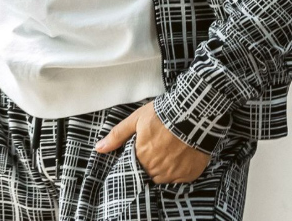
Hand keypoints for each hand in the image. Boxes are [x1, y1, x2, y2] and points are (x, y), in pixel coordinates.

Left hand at [94, 100, 210, 183]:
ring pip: (163, 178)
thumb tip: (99, 148)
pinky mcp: (189, 174)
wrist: (193, 111)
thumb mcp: (137, 119)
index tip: (146, 148)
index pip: (135, 166)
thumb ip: (118, 135)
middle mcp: (156, 169)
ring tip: (170, 150)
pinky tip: (180, 155)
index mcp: (141, 156)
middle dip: (151, 163)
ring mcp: (173, 173)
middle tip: (159, 146)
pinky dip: (178, 170)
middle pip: (149, 172)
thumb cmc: (164, 113)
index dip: (140, 157)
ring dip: (163, 168)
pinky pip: (179, 179)